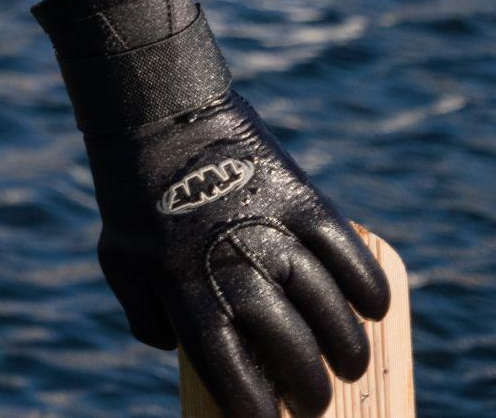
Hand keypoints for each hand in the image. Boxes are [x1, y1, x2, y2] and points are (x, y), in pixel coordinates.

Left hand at [34, 0, 389, 417]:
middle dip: (310, 388)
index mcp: (186, 288)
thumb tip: (179, 353)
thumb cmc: (133, 193)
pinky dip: (368, 284)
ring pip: (327, 308)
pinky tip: (375, 309)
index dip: (256, 410)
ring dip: (346, 346)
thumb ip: (147, 316)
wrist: (154, 108)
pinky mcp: (297, 194)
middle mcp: (235, 264)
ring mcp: (270, 228)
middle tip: (316, 399)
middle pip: (291, 349)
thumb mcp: (120, 258)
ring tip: (348, 364)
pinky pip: (345, 250)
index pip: (232, 372)